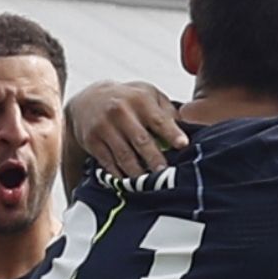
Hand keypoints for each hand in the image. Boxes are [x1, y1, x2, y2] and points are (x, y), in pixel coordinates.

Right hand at [66, 80, 185, 177]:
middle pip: (141, 140)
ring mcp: (104, 127)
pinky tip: (130, 182)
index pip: (158, 119)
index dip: (171, 133)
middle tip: (166, 173)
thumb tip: (188, 129)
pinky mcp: (92, 141)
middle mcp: (120, 112)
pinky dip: (120, 175)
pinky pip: (109, 163)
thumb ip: (167, 111)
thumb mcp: (148, 95)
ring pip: (124, 155)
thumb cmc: (129, 100)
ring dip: (138, 172)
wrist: (89, 100)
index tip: (183, 144)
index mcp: (139, 99)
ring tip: (150, 183)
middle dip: (154, 159)